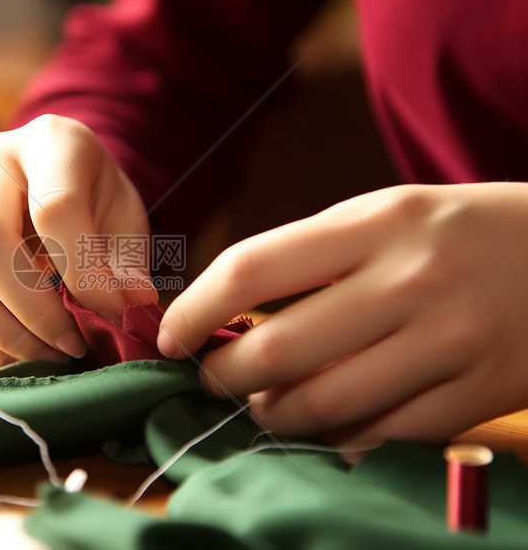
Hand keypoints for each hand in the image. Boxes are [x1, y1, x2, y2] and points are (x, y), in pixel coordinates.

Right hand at [0, 115, 156, 362]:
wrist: (47, 179)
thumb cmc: (91, 198)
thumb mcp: (123, 217)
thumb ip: (126, 261)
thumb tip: (130, 308)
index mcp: (48, 140)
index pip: (56, 206)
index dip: (85, 272)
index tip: (113, 316)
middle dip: (32, 308)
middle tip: (72, 345)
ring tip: (46, 354)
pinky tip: (18, 349)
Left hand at [158, 183, 527, 447]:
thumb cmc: (461, 232)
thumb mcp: (389, 214)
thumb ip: (313, 257)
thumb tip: (232, 316)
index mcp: (378, 222)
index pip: (252, 269)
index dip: (195, 309)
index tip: (173, 335)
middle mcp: (411, 280)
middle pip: (278, 349)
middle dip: (225, 378)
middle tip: (212, 382)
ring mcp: (450, 341)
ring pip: (326, 404)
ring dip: (275, 414)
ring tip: (265, 405)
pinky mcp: (480, 393)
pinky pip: (383, 435)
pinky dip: (339, 438)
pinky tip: (327, 426)